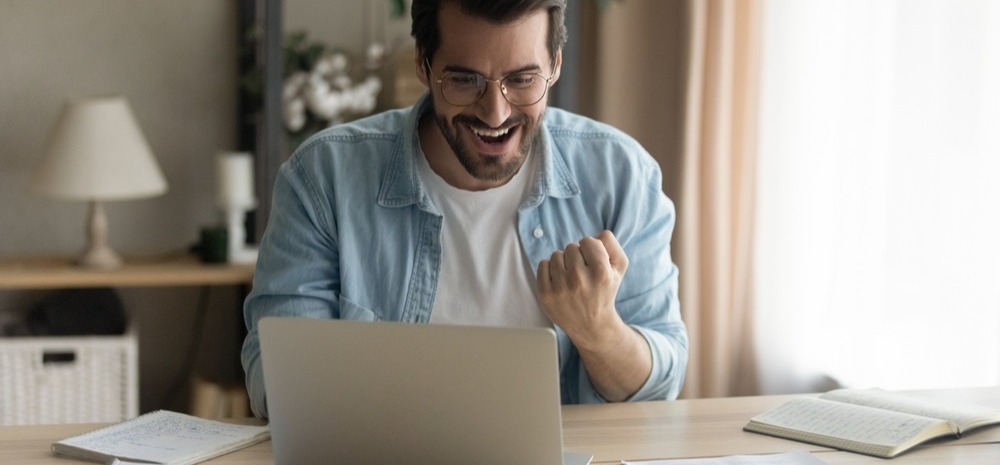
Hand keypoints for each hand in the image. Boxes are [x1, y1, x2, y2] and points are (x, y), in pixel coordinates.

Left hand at [536, 230, 628, 349]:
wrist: (592, 325)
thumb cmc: (604, 291)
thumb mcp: (619, 268)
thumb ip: (611, 244)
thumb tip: (595, 235)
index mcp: (600, 273)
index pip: (588, 241)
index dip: (591, 249)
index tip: (593, 262)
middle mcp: (579, 281)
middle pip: (571, 247)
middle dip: (577, 257)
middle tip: (583, 273)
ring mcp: (560, 288)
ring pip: (556, 255)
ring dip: (563, 263)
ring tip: (572, 278)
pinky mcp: (545, 294)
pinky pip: (543, 264)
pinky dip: (550, 269)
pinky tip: (560, 282)